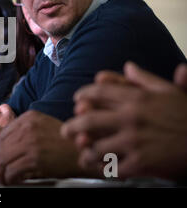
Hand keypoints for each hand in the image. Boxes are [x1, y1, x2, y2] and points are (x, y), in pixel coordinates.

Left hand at [0, 110, 83, 184]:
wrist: (85, 152)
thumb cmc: (67, 143)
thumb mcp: (45, 126)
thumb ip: (27, 131)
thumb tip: (7, 147)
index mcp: (30, 117)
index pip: (4, 133)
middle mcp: (28, 127)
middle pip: (1, 146)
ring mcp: (31, 142)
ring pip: (3, 159)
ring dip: (1, 172)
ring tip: (2, 179)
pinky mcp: (34, 158)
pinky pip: (12, 170)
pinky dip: (9, 178)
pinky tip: (12, 181)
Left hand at [61, 62, 186, 179]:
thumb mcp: (170, 91)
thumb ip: (145, 79)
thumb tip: (128, 67)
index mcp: (136, 99)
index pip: (99, 92)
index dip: (83, 95)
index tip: (76, 100)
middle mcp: (131, 118)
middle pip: (89, 120)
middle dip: (72, 126)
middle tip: (65, 131)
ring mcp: (134, 141)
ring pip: (97, 147)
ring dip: (86, 151)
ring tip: (82, 154)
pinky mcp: (141, 163)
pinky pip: (113, 168)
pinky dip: (103, 169)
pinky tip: (99, 169)